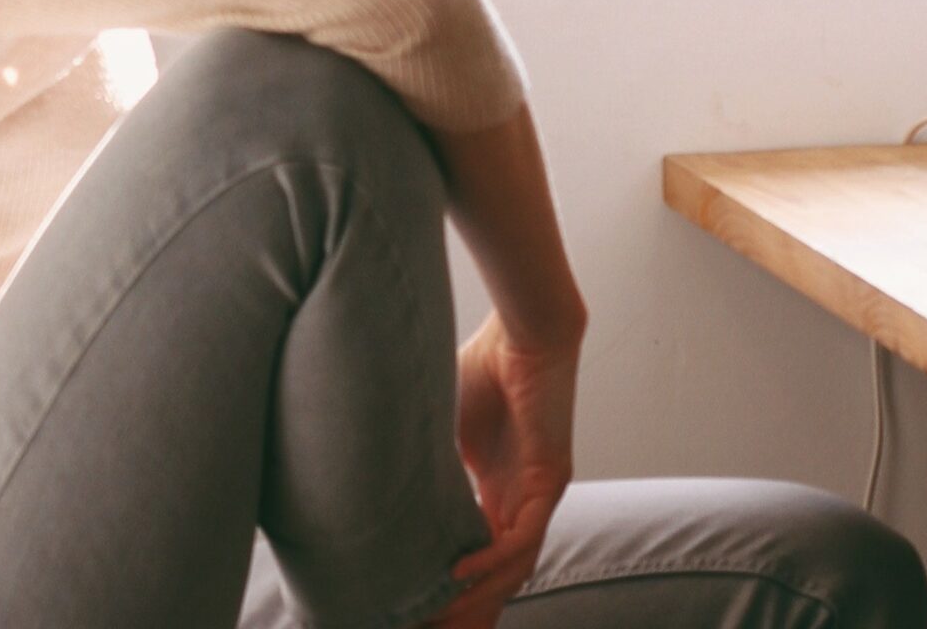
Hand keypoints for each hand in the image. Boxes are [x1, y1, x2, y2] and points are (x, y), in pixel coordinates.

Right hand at [435, 312, 578, 628]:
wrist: (524, 326)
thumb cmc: (485, 361)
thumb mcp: (445, 424)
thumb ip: (426, 456)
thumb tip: (376, 474)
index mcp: (499, 487)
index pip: (480, 553)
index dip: (454, 586)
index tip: (418, 608)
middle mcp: (521, 497)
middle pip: (499, 572)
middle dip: (468, 608)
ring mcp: (539, 491)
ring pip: (513, 564)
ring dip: (478, 594)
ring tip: (439, 616)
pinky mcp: (550, 477)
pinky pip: (522, 534)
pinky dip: (491, 558)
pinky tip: (458, 573)